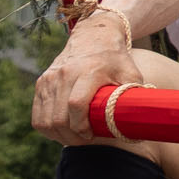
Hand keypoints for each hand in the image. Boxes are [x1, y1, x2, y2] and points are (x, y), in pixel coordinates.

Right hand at [32, 21, 143, 147]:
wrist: (93, 38)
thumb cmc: (116, 60)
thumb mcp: (131, 74)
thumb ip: (135, 97)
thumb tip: (140, 125)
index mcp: (88, 71)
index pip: (76, 104)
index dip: (82, 126)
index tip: (92, 134)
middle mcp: (64, 74)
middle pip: (58, 117)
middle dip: (72, 137)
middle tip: (85, 140)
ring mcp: (49, 79)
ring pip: (45, 120)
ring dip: (59, 135)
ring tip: (75, 137)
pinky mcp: (41, 84)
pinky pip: (37, 116)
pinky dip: (48, 129)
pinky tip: (62, 131)